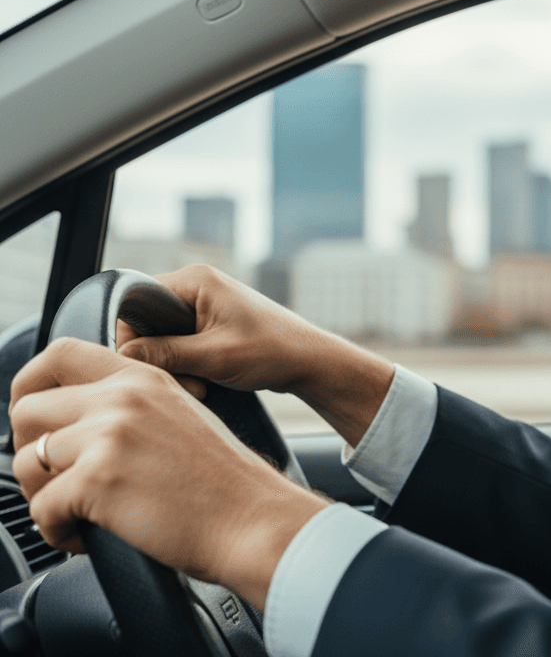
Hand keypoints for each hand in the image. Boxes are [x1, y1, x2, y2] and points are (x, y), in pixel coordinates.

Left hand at [9, 338, 326, 608]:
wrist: (254, 521)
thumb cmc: (225, 484)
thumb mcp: (182, 418)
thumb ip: (132, 407)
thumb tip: (74, 425)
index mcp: (143, 378)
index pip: (59, 353)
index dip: (32, 385)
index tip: (36, 420)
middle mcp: (122, 399)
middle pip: (27, 410)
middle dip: (29, 451)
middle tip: (55, 480)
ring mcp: (108, 436)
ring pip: (25, 463)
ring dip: (42, 496)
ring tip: (76, 514)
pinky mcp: (97, 480)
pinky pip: (40, 509)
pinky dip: (55, 530)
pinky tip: (84, 536)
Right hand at [116, 265, 394, 446]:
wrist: (312, 363)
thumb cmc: (273, 351)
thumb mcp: (214, 357)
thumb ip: (165, 354)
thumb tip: (123, 356)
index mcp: (196, 280)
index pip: (136, 301)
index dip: (131, 336)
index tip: (141, 366)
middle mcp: (198, 286)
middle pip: (149, 322)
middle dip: (157, 357)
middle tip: (183, 382)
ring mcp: (205, 306)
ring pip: (164, 338)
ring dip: (174, 366)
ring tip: (198, 386)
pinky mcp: (212, 325)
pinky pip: (182, 345)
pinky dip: (188, 366)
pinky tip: (204, 384)